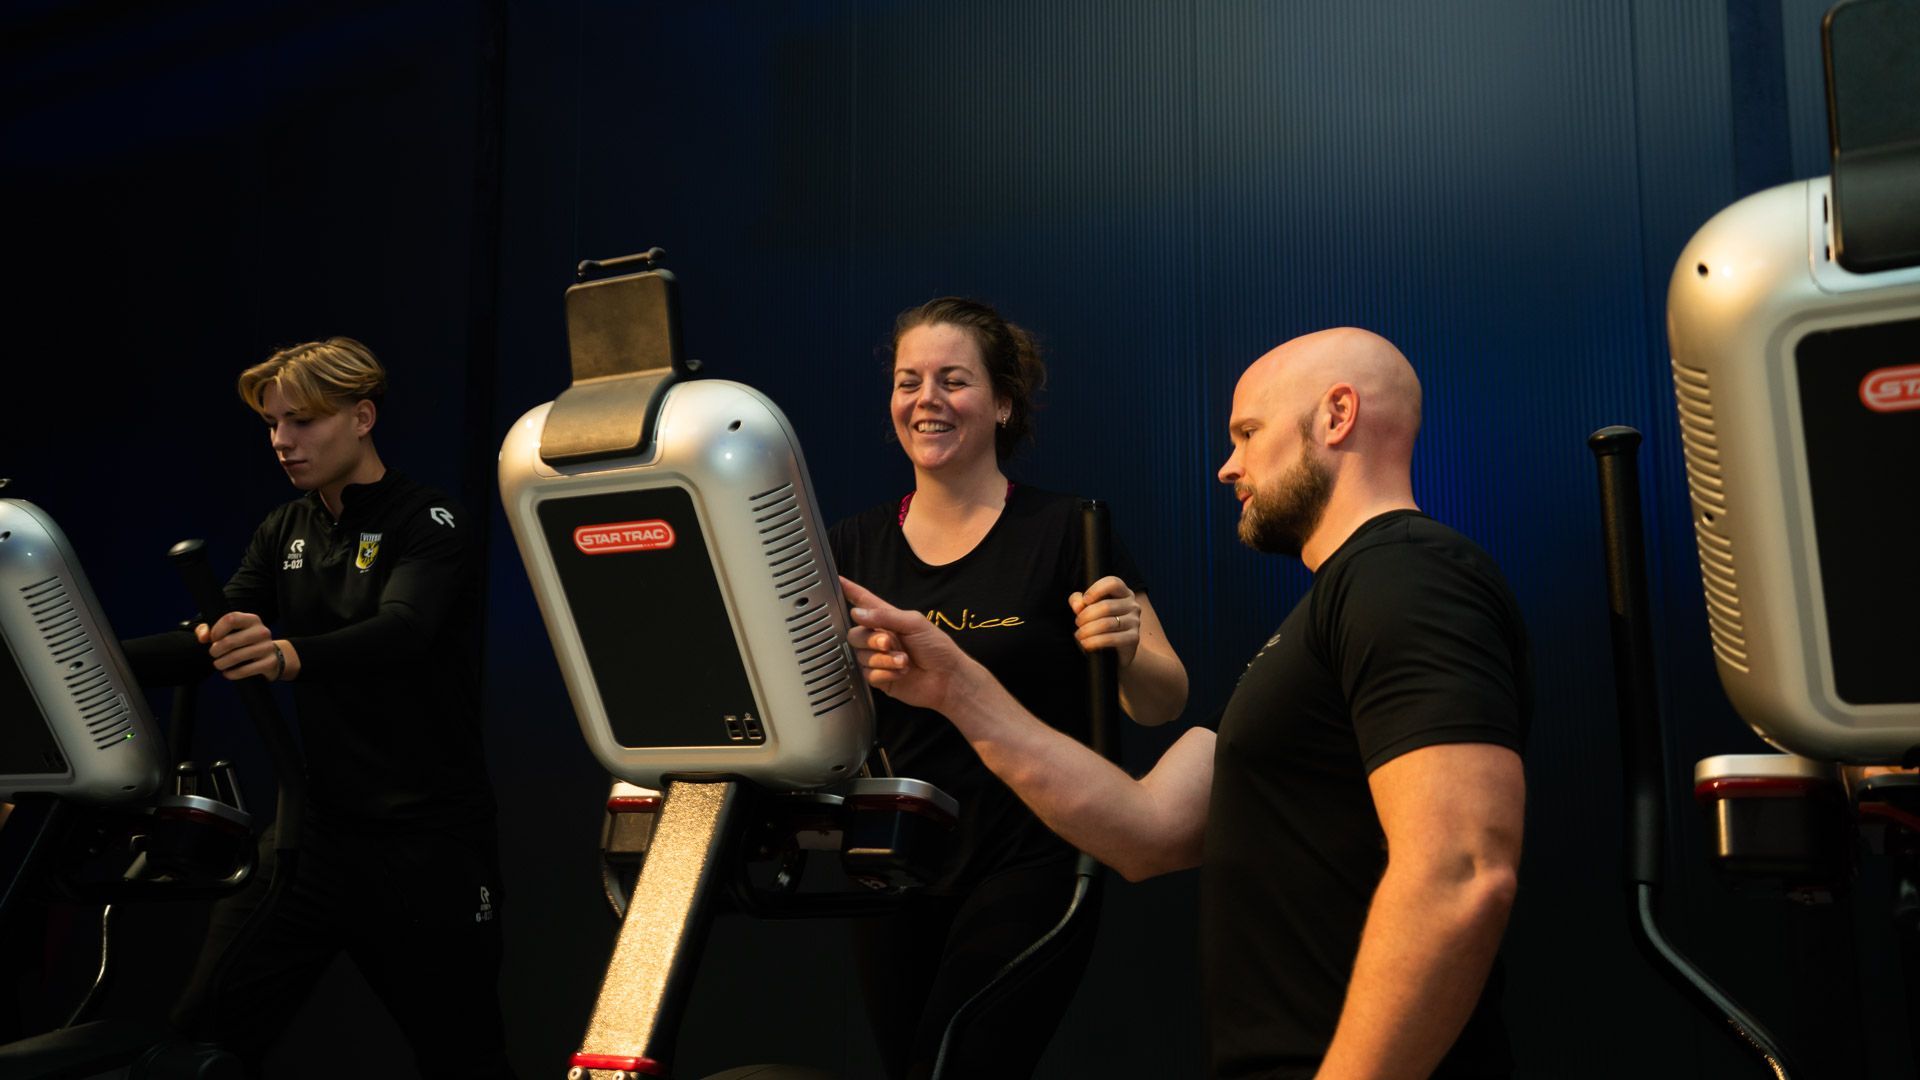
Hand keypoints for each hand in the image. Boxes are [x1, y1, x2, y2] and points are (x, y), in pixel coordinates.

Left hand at [195, 612, 297, 681]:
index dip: (217, 630)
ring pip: (236, 657)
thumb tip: (203, 637)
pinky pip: (245, 670)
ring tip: (218, 664)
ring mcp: (267, 647)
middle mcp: (262, 631)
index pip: (231, 619)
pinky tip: (227, 673)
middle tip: (213, 654)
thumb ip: (209, 629)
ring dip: (221, 663)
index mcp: (252, 620)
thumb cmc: (244, 641)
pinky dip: (232, 674)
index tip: (213, 638)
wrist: (271, 655)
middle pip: (230, 641)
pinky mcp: (269, 662)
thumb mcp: (229, 631)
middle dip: (215, 650)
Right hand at [842, 576, 979, 713]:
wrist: (947, 678)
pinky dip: (884, 674)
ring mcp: (878, 658)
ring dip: (883, 660)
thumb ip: (885, 616)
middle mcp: (880, 637)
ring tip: (904, 661)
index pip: (864, 602)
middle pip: (855, 635)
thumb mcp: (914, 623)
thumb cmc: (937, 647)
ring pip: (861, 656)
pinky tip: (901, 674)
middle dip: (871, 640)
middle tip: (889, 643)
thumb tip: (857, 613)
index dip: (850, 592)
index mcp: (888, 619)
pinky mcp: (880, 678)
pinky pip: (868, 675)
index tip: (837, 581)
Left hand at [1070, 575, 1140, 665]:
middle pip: (1106, 606)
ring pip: (1107, 623)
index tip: (1085, 600)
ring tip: (1079, 635)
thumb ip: (1078, 601)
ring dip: (1088, 630)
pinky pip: (1111, 638)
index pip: (1113, 583)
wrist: (1115, 650)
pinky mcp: (1133, 638)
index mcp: (1123, 593)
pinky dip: (1095, 642)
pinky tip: (1086, 644)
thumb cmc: (1100, 624)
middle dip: (1086, 616)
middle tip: (1078, 623)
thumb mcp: (1087, 609)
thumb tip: (1078, 605)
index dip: (1096, 589)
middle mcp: (1132, 605)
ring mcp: (1135, 621)